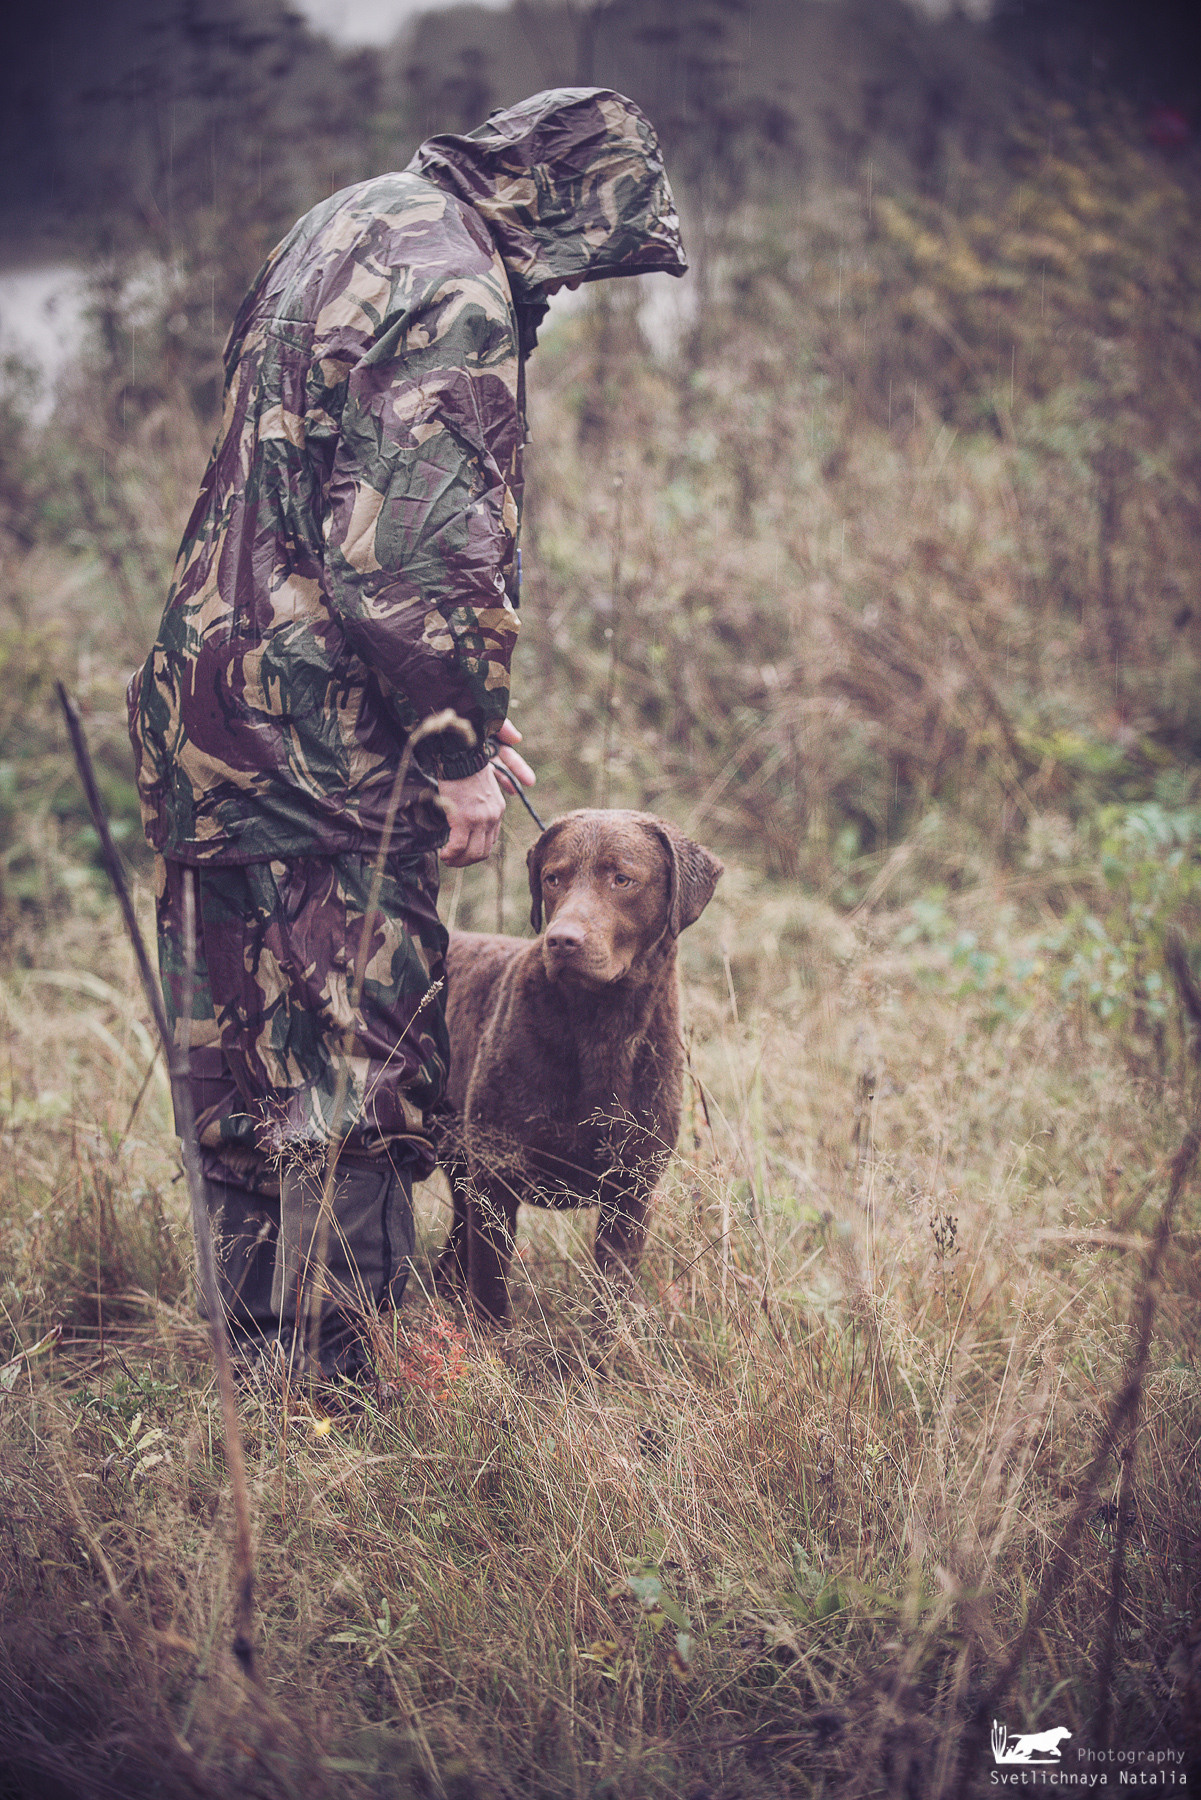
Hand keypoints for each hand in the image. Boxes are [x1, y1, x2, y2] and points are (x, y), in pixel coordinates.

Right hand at [437, 721, 535, 865]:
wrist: (459, 754)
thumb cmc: (465, 765)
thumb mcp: (480, 783)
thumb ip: (483, 798)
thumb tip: (479, 803)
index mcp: (498, 808)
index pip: (492, 839)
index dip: (476, 849)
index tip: (462, 850)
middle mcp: (493, 816)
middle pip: (484, 851)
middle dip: (467, 860)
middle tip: (452, 859)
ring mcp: (480, 819)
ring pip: (473, 853)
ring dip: (458, 860)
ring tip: (447, 858)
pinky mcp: (464, 819)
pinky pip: (458, 847)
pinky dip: (450, 854)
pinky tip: (443, 853)